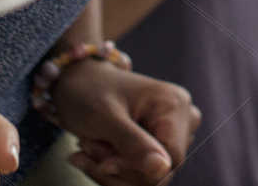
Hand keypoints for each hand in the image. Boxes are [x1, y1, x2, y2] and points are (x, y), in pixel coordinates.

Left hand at [53, 57, 200, 185]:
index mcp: (173, 105)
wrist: (76, 81)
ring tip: (86, 146)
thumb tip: (163, 169)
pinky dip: (113, 169)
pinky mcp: (158, 141)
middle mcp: (180, 118)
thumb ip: (134, 143)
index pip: (170, 159)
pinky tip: (92, 152)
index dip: (136, 169)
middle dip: (119, 169)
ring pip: (149, 176)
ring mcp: (171, 130)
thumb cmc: (88, 91)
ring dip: (112, 170)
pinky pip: (141, 173)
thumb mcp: (105, 118)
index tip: (104, 163)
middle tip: (86, 148)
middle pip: (159, 171)